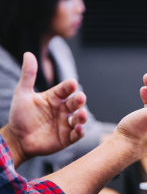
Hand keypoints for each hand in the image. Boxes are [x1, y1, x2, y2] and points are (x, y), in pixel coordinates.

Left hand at [1, 52, 87, 166]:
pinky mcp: (67, 138)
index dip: (69, 86)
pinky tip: (78, 128)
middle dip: (79, 100)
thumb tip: (28, 54)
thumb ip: (28, 75)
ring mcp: (66, 124)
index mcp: (54, 98)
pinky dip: (80, 132)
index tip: (72, 83)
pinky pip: (76, 134)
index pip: (65, 89)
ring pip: (79, 118)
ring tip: (82, 114)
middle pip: (75, 103)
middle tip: (80, 97)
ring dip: (82, 116)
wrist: (17, 139)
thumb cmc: (20, 116)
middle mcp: (63, 109)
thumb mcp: (22, 94)